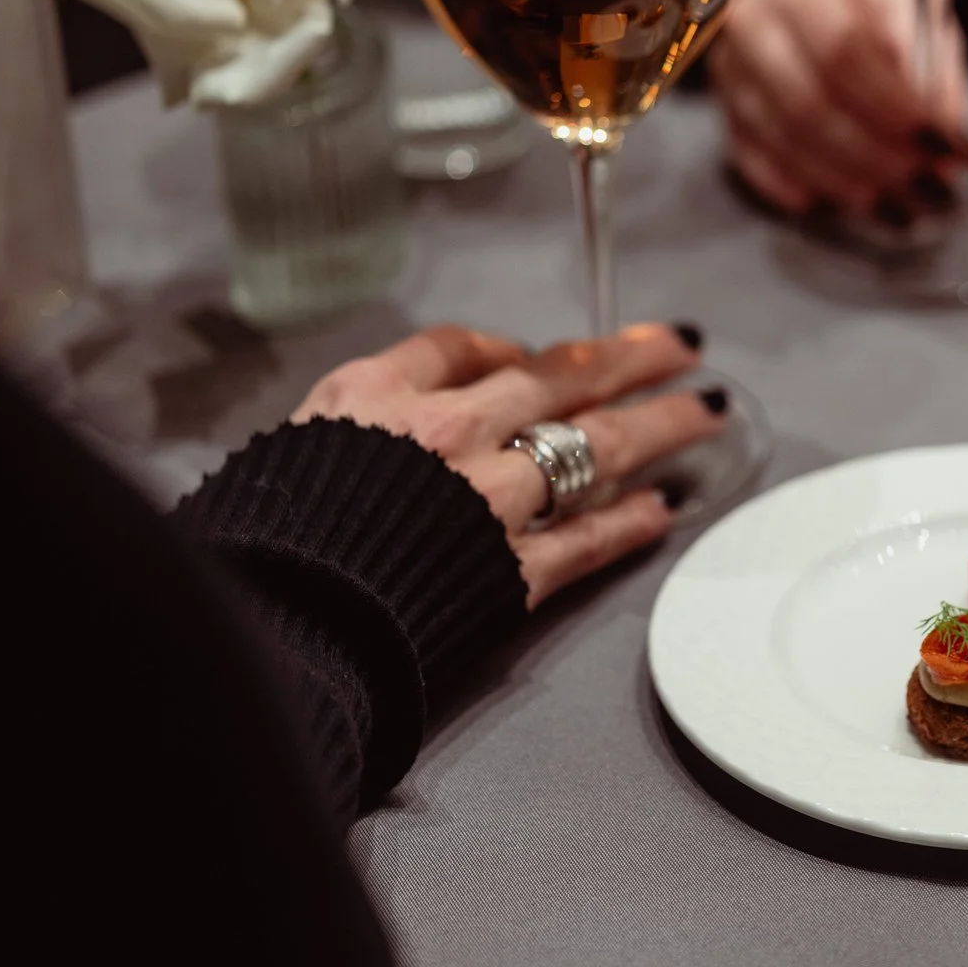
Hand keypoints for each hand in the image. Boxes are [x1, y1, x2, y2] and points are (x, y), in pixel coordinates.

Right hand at [292, 322, 722, 607]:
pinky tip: (662, 507)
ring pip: (597, 446)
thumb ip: (354, 425)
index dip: (520, 347)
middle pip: (560, 379)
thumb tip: (395, 422)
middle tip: (678, 344)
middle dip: (629, 358)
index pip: (468, 348)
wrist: (271, 622)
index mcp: (382, 394)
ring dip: (661, 425)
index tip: (552, 350)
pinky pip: (587, 539)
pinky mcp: (510, 571)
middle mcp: (448, 433)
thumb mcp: (288, 449)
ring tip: (705, 410)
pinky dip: (629, 524)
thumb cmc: (263, 543)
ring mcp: (489, 501)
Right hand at [707, 0, 967, 222]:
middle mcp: (754, 20)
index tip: (941, 146)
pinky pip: (755, 159)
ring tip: (900, 206)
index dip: (894, 109)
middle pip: (808, 103)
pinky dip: (802, 185)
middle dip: (875, 157)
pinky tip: (842, 201)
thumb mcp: (918, 10)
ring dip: (846, 182)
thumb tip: (947, 148)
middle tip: (927, 190)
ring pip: (784, 139)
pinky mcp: (726, 108)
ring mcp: (731, 68)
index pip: (844, 51)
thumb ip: (935, 72)